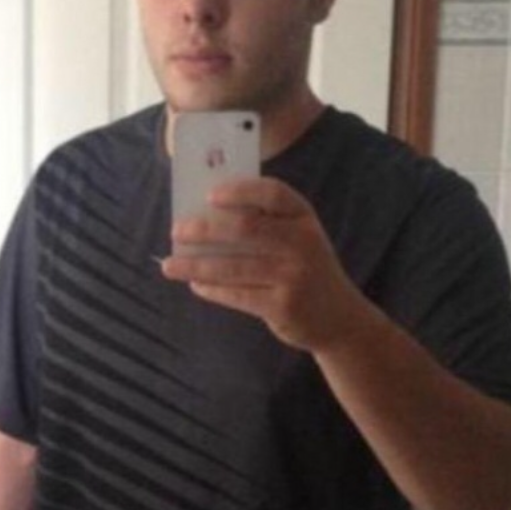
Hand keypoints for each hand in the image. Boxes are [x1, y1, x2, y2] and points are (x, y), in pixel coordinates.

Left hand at [162, 176, 355, 350]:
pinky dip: (211, 289)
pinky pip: (237, 295)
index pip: (272, 193)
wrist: (340, 318)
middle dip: (205, 229)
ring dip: (196, 265)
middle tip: (177, 230)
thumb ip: (266, 225)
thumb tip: (205, 217)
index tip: (210, 194)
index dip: (240, 191)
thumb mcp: (299, 239)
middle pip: (245, 228)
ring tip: (169, 265)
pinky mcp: (282, 306)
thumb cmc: (307, 270)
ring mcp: (293, 276)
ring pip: (233, 266)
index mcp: (304, 217)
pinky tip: (195, 285)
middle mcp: (302, 243)